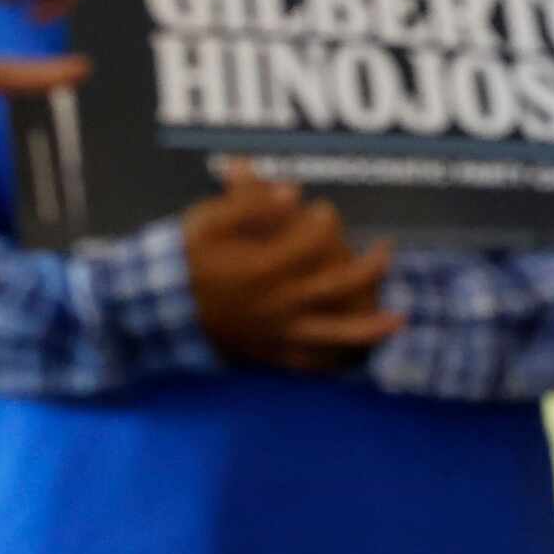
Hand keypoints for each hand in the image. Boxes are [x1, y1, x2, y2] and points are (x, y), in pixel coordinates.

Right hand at [182, 174, 402, 374]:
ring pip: (333, 332)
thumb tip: (292, 190)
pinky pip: (305, 363)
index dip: (327, 222)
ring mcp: (275, 332)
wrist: (153, 309)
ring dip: (369, 326)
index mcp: (265, 268)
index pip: (315, 243)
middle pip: (339, 287)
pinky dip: (331, 362)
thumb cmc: (181, 260)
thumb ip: (249, 203)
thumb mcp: (207, 221)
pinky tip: (353, 359)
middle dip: (370, 267)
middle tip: (386, 249)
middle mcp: (279, 303)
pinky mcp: (267, 352)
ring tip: (399, 320)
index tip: (324, 211)